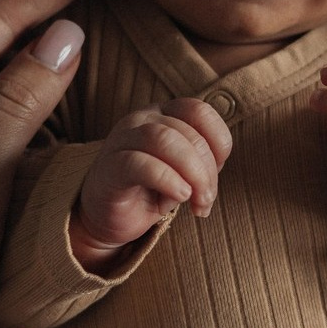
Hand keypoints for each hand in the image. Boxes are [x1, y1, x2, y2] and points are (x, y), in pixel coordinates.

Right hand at [71, 98, 232, 271]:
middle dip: (206, 172)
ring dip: (192, 175)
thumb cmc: (149, 191)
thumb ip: (202, 164)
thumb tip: (212, 174)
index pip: (199, 111)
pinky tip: (178, 197)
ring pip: (165, 140)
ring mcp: (122, 139)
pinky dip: (167, 180)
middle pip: (187, 133)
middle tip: (205, 200)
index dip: (218, 142)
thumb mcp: (185, 175)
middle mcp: (141, 119)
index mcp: (163, 115)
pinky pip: (140, 164)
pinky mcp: (110, 166)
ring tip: (196, 202)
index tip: (217, 173)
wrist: (108, 216)